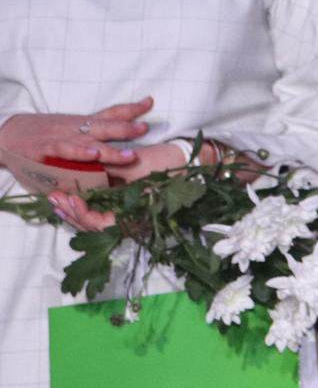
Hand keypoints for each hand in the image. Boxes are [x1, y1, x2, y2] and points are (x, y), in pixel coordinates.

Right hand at [0, 97, 153, 169]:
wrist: (7, 134)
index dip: (131, 108)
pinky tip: (93, 155)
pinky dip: (79, 153)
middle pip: (105, 125)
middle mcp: (76, 128)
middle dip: (127, 127)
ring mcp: (62, 137)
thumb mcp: (68, 129)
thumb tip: (113, 144)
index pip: (110, 112)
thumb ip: (89, 137)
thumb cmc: (41, 134)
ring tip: (130, 155)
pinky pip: (66, 150)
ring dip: (111, 150)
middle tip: (146, 128)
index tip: (150, 102)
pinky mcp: (46, 149)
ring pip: (90, 141)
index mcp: (82, 123)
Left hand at [47, 142, 196, 230]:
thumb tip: (77, 172)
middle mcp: (131, 222)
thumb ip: (108, 171)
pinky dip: (86, 206)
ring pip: (94, 222)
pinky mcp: (128, 208)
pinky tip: (74, 198)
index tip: (69, 198)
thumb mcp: (137, 166)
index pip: (99, 224)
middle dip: (71, 213)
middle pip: (92, 226)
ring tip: (57, 200)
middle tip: (53, 198)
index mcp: (136, 216)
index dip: (82, 213)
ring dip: (75, 211)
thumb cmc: (170, 164)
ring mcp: (129, 217)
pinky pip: (101, 212)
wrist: (194, 160)